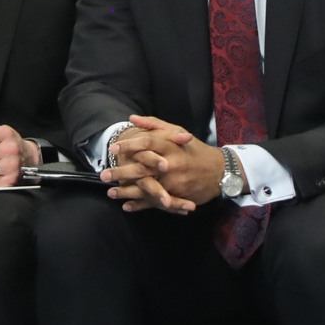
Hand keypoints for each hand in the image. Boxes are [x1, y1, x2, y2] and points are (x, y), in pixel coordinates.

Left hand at [103, 114, 219, 212]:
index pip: (147, 143)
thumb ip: (155, 125)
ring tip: (110, 192)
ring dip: (126, 191)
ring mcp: (175, 182)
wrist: (221, 171)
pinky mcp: (177, 196)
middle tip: (103, 174)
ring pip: (146, 188)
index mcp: (172, 147)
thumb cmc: (195, 151)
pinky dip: (140, 205)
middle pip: (142, 168)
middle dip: (121, 172)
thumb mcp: (179, 132)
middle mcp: (172, 164)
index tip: (113, 148)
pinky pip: (156, 202)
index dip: (129, 145)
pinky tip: (127, 206)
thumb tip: (132, 119)